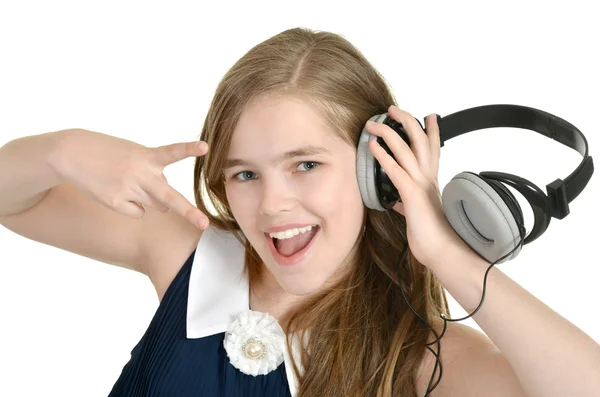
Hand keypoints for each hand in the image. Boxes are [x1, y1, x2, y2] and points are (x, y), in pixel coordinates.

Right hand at [50, 129, 209, 228]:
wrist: (73, 153)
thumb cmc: (109, 152)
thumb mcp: (134, 153)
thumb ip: (154, 174)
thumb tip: (165, 204)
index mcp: (147, 156)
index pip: (172, 152)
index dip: (189, 149)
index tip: (205, 146)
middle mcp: (140, 174)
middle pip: (170, 197)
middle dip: (189, 212)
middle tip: (204, 224)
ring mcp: (128, 189)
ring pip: (158, 206)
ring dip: (156, 200)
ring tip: (135, 184)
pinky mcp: (115, 202)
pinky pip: (138, 212)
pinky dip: (133, 206)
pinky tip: (119, 193)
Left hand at [366, 105, 468, 269]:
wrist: (442, 251)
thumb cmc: (430, 234)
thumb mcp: (417, 213)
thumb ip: (407, 203)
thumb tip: (397, 201)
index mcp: (431, 181)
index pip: (433, 149)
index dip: (432, 131)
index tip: (430, 116)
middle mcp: (428, 178)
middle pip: (421, 140)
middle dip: (407, 121)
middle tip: (392, 109)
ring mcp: (421, 184)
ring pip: (406, 149)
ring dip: (388, 133)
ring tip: (373, 124)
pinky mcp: (412, 194)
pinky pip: (395, 169)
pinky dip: (383, 156)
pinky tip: (373, 147)